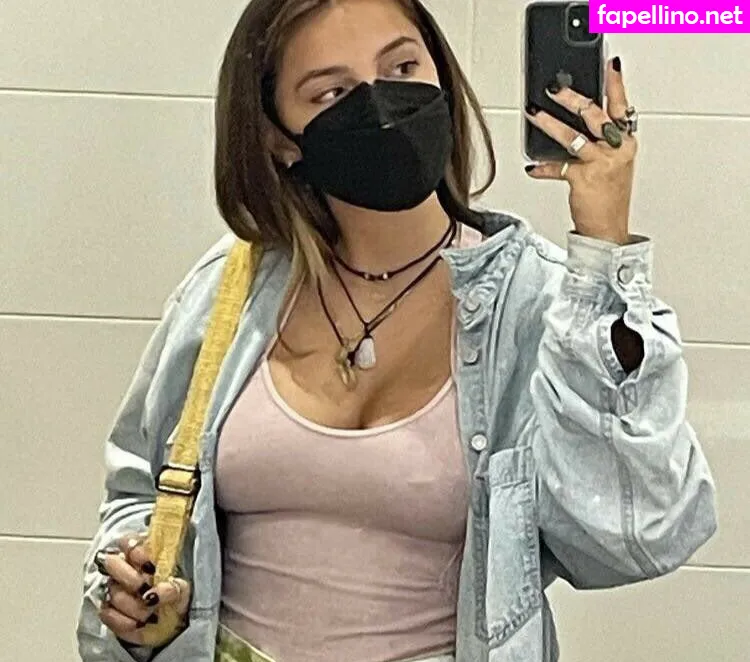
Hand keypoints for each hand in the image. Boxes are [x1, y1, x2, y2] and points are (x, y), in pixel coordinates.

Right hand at [97, 534, 191, 646]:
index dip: (137, 552)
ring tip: (150, 612)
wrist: (171, 621)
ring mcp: (114, 589)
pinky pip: (107, 613)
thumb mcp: (182, 587)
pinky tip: (139, 622)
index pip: (129, 542)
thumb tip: (156, 593)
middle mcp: (124, 568)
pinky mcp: (108, 610)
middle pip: (111, 562)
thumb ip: (173, 586)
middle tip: (145, 588)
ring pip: (113, 592)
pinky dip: (124, 621)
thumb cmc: (174, 597)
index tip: (151, 565)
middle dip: (129, 577)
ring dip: (133, 605)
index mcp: (142, 554)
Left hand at [524, 57, 635, 244]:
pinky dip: (543, 168)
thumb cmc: (609, 196)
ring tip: (533, 113)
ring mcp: (601, 164)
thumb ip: (601, 140)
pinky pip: (558, 168)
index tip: (609, 63)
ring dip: (549, 124)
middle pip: (595, 115)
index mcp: (627, 142)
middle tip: (554, 87)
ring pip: (573, 136)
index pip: (621, 107)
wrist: (608, 228)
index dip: (616, 84)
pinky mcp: (584, 179)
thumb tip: (575, 119)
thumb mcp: (614, 162)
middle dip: (572, 98)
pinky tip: (532, 167)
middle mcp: (617, 149)